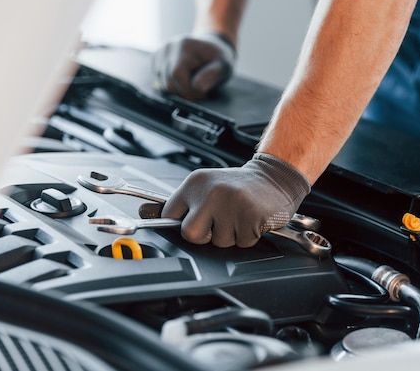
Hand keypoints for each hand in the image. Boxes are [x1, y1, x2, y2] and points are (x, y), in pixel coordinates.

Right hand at [152, 32, 235, 100]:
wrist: (209, 48)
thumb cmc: (216, 58)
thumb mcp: (223, 65)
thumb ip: (212, 76)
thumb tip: (197, 87)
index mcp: (184, 45)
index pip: (176, 74)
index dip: (189, 90)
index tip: (203, 93)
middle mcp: (168, 47)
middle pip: (168, 82)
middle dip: (184, 92)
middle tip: (199, 92)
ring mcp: (159, 53)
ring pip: (162, 85)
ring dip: (179, 90)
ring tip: (193, 84)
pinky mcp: (155, 61)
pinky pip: (159, 82)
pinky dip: (172, 86)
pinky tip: (184, 80)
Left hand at [161, 153, 310, 247]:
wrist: (275, 177)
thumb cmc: (240, 187)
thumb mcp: (208, 187)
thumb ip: (182, 203)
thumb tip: (144, 212)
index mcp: (196, 183)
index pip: (169, 214)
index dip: (181, 224)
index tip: (194, 221)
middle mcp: (210, 192)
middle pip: (191, 234)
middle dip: (206, 235)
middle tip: (220, 222)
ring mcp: (230, 204)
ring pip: (219, 242)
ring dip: (231, 235)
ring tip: (239, 217)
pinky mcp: (250, 216)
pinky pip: (241, 243)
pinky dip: (248, 236)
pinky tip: (251, 219)